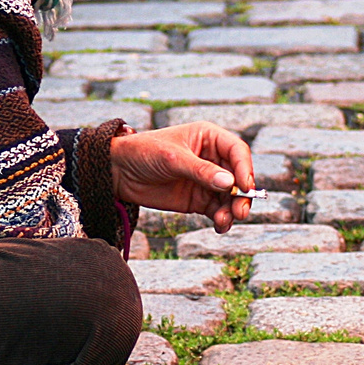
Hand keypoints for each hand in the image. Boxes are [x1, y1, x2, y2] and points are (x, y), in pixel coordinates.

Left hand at [109, 122, 253, 233]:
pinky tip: (220, 226)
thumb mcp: (172, 158)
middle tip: (241, 211)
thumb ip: (201, 171)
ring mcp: (207, 181)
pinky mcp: (198, 200)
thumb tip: (230, 183)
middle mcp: (212, 159)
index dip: (245, 168)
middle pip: (238, 177)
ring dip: (232, 210)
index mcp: (209, 138)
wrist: (118, 172)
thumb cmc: (143, 152)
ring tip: (224, 220)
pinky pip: (217, 210)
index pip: (237, 151)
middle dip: (242, 195)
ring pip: (230, 197)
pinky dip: (222, 219)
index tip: (245, 187)